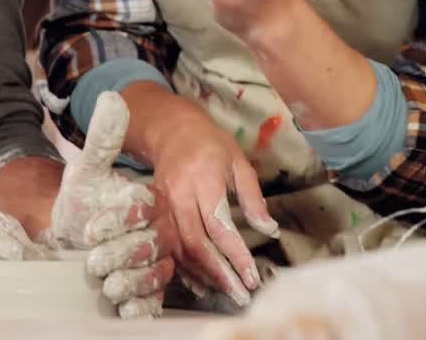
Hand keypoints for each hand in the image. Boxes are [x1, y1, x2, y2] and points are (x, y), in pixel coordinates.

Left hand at [50, 92, 175, 318]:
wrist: (72, 230)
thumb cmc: (82, 198)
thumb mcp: (87, 168)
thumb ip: (102, 138)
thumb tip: (111, 98)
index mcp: (149, 201)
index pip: (143, 208)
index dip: (120, 219)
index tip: (90, 229)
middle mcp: (157, 230)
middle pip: (152, 244)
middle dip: (124, 254)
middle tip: (94, 262)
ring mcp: (155, 258)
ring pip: (155, 272)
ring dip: (132, 282)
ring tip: (108, 288)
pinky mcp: (150, 285)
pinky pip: (153, 297)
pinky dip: (141, 306)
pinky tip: (125, 310)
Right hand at [147, 101, 278, 308]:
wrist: (171, 130)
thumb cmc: (211, 144)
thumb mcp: (239, 163)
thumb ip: (253, 198)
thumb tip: (269, 230)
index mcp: (203, 180)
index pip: (219, 226)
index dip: (235, 255)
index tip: (252, 276)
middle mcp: (179, 195)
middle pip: (195, 243)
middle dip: (219, 273)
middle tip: (240, 294)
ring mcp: (163, 205)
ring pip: (179, 249)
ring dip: (202, 274)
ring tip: (225, 291)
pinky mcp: (156, 212)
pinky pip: (168, 246)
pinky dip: (184, 267)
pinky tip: (200, 281)